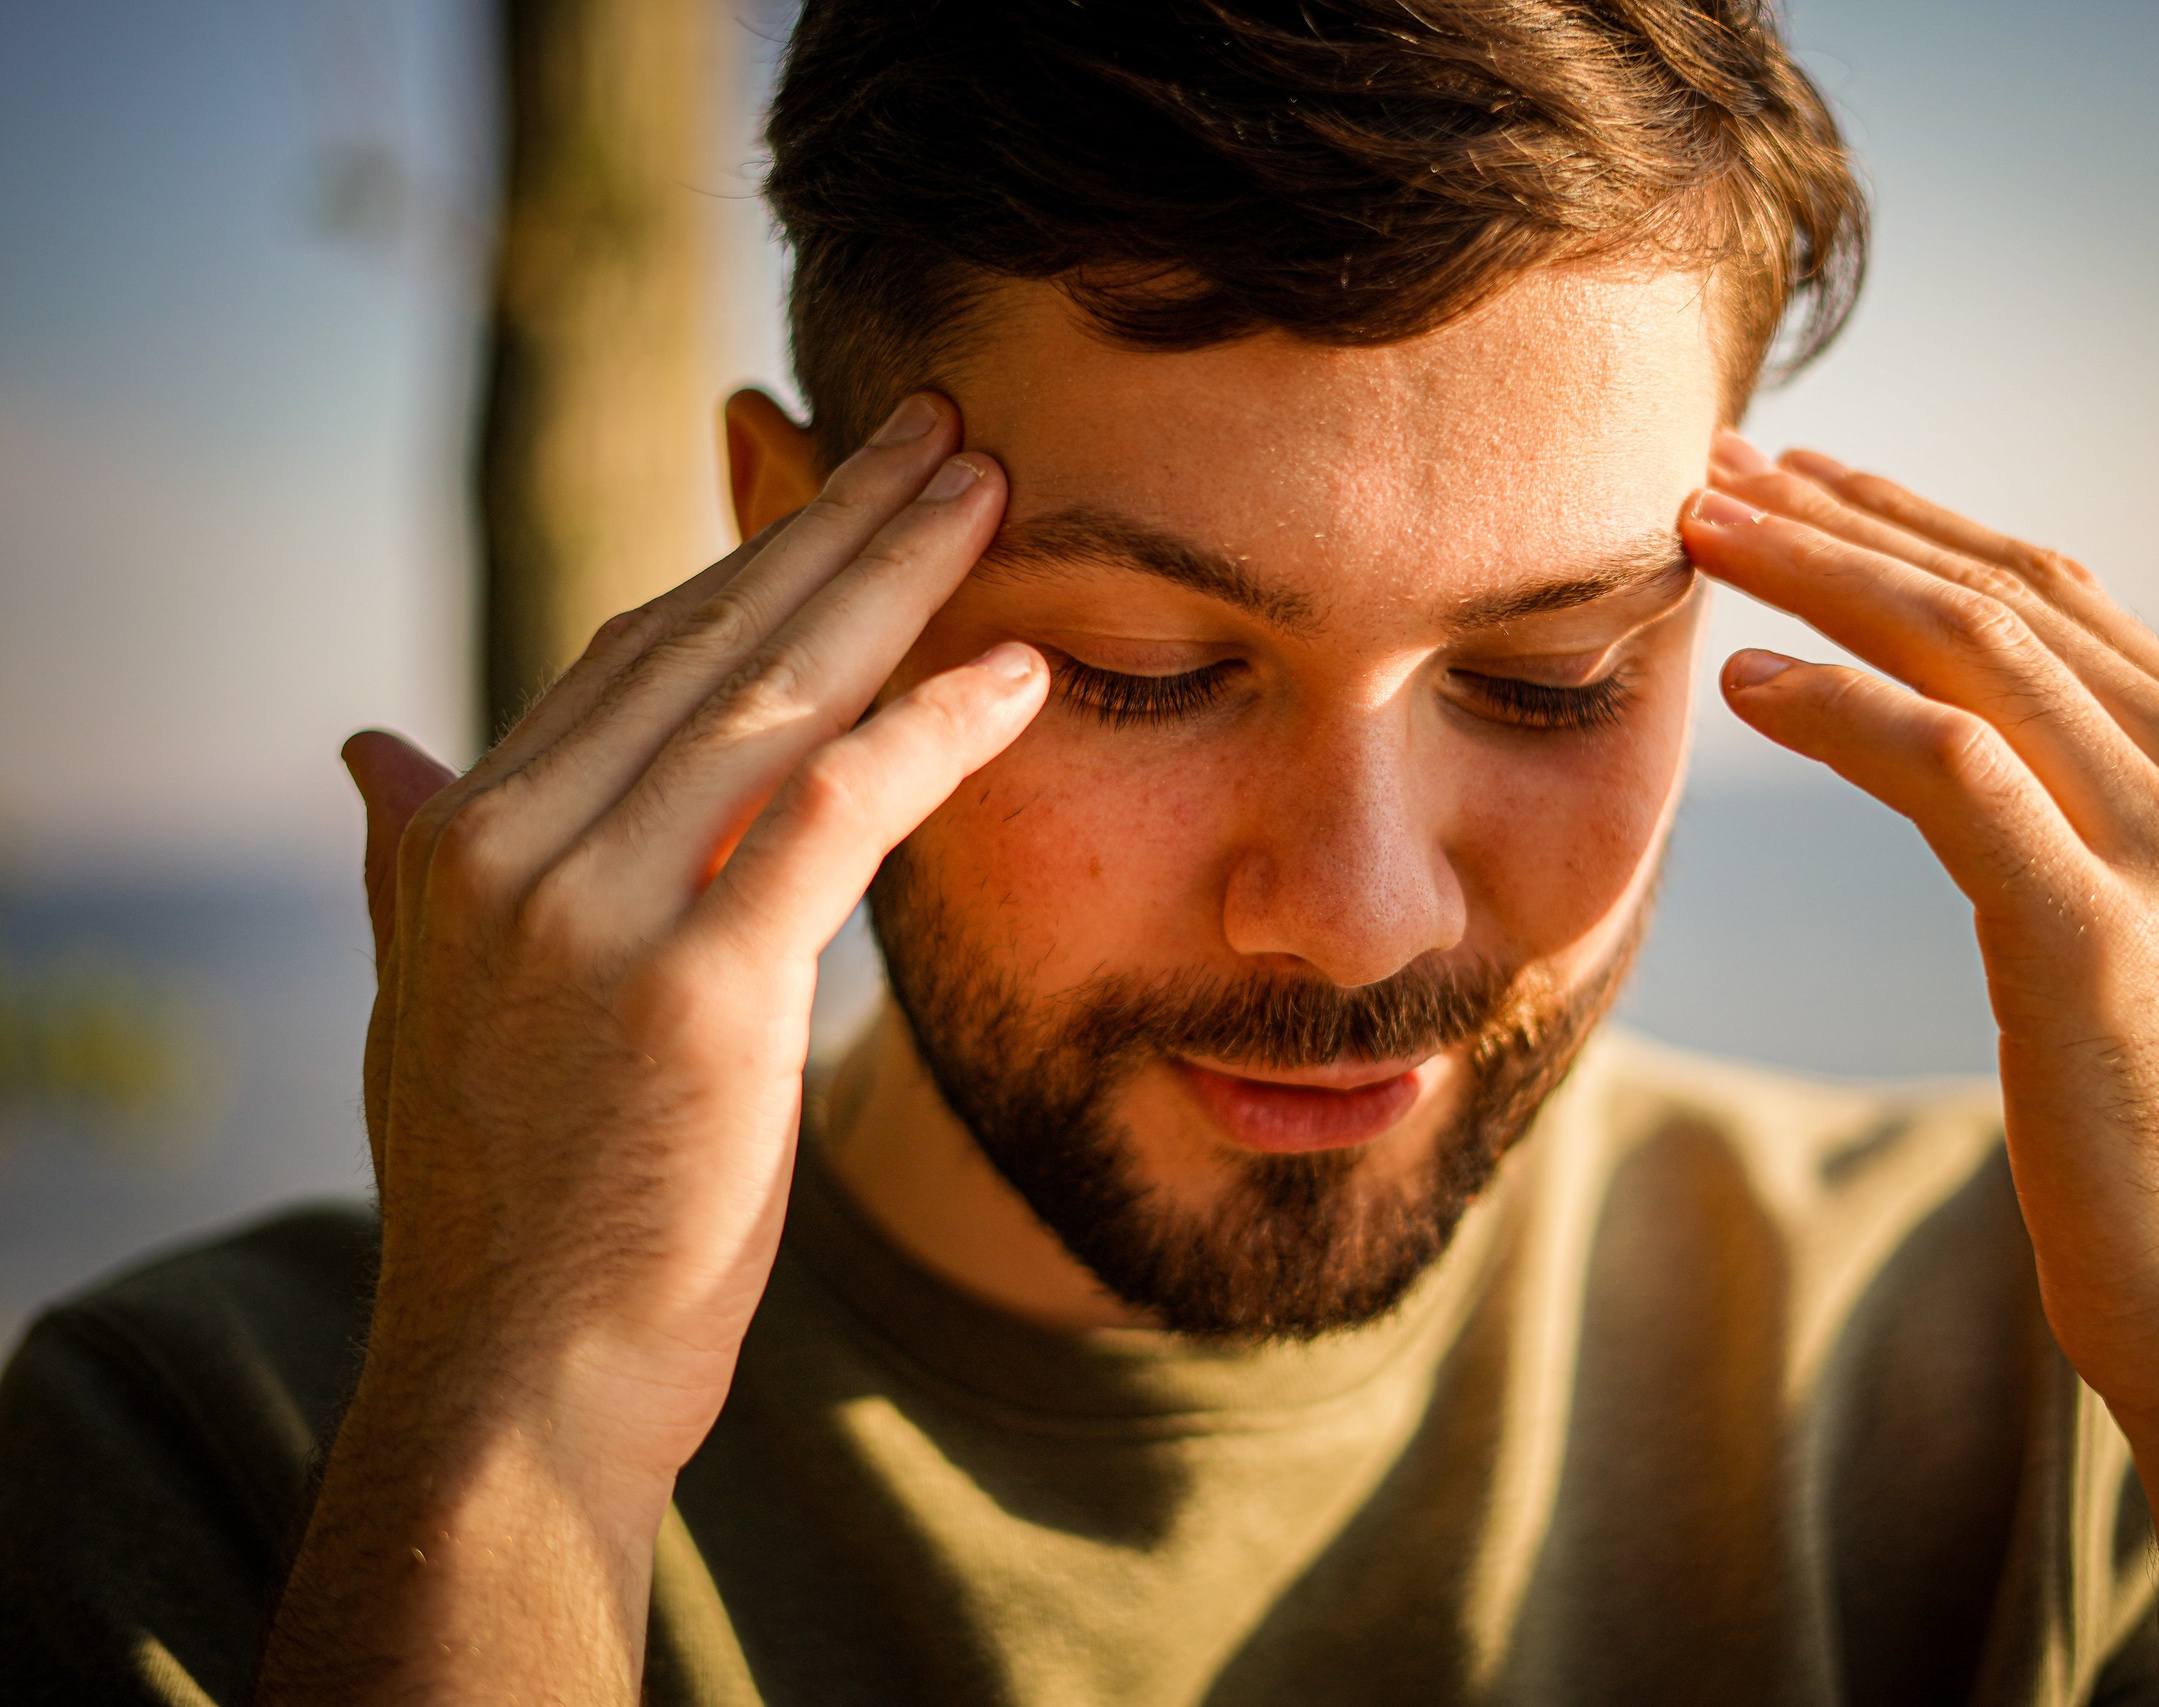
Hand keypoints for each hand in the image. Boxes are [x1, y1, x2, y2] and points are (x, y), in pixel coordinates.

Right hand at [257, 394, 1047, 1702]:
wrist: (514, 1388)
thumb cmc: (507, 1209)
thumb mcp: (432, 1012)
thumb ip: (411, 865)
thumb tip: (370, 745)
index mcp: (462, 840)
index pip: (628, 654)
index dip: (745, 559)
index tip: (835, 488)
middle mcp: (512, 848)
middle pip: (707, 639)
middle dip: (835, 522)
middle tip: (945, 429)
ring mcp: (597, 913)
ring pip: (776, 694)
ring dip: (897, 578)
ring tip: (994, 490)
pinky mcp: (696, 989)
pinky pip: (839, 809)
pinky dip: (935, 728)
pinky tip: (1022, 670)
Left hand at [1681, 434, 2158, 1382]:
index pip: (2043, 585)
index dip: (1901, 519)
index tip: (1783, 478)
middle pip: (1991, 591)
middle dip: (1837, 519)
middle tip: (1707, 472)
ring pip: (1966, 649)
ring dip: (1816, 576)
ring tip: (1695, 536)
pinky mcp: (2094, 936)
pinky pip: (1946, 772)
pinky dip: (1838, 710)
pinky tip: (1741, 683)